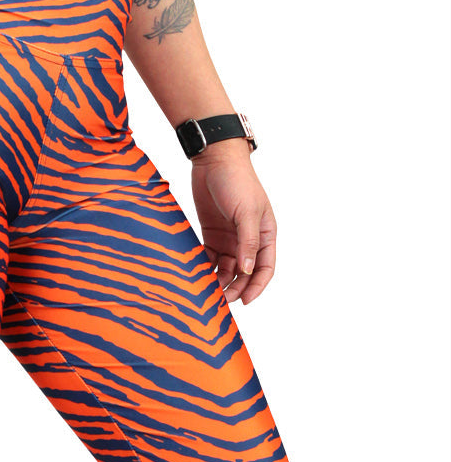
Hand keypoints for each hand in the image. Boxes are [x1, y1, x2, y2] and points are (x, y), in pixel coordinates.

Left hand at [189, 140, 275, 303]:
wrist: (214, 159)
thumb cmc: (237, 181)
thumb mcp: (246, 212)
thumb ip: (248, 242)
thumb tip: (247, 270)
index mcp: (265, 234)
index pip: (265, 268)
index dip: (257, 287)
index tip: (245, 301)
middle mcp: (248, 239)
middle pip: (244, 272)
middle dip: (235, 288)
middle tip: (221, 300)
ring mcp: (229, 237)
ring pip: (226, 268)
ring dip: (219, 280)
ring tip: (207, 290)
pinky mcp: (211, 233)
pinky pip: (210, 257)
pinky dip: (205, 267)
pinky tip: (197, 275)